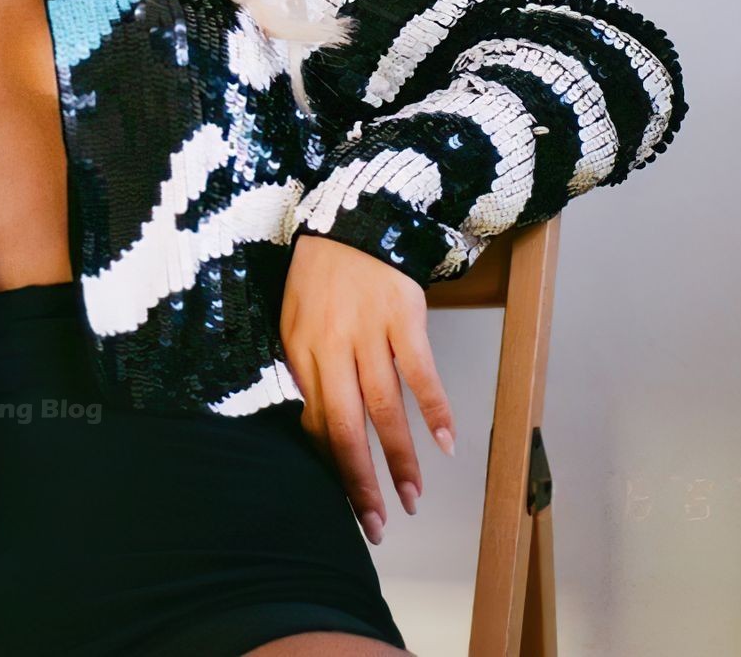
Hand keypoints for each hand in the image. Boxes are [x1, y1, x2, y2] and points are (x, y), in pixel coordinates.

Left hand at [280, 234, 456, 546]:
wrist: (353, 216)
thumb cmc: (321, 274)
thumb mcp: (295, 318)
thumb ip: (305, 369)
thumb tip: (312, 424)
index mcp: (299, 349)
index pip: (312, 421)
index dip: (328, 466)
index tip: (342, 504)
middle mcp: (330, 346)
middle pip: (344, 425)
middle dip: (359, 480)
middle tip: (375, 524)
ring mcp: (368, 331)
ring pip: (383, 407)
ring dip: (399, 457)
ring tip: (411, 497)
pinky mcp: (403, 316)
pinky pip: (419, 370)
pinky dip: (434, 408)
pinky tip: (445, 442)